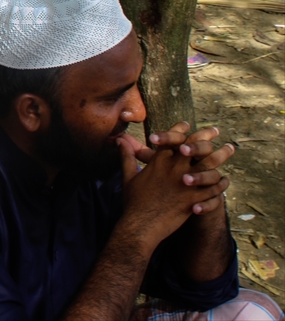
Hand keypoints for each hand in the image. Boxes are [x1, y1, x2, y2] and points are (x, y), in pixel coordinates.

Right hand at [117, 127, 230, 249]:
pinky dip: (221, 182)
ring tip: (229, 149)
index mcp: (159, 161)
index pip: (173, 138)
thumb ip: (127, 156)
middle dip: (206, 136)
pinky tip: (225, 179)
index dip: (181, 129)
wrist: (141, 225)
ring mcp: (186, 183)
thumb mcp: (128, 176)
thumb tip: (120, 140)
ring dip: (221, 155)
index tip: (189, 125)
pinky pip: (213, 188)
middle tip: (214, 130)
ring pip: (209, 164)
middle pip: (194, 146)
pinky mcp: (195, 198)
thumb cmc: (133, 201)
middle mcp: (174, 168)